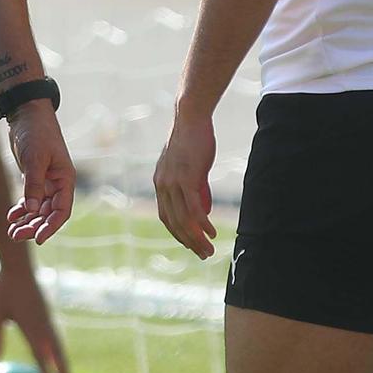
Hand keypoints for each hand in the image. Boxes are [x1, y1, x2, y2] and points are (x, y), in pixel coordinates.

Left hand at [0, 260, 70, 372]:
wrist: (19, 264)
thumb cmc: (4, 287)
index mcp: (32, 326)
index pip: (41, 357)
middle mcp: (44, 324)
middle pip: (57, 355)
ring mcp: (48, 318)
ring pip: (59, 346)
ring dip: (64, 363)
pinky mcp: (47, 313)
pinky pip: (55, 336)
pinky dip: (59, 350)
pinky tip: (57, 355)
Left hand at [5, 103, 75, 244]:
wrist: (27, 115)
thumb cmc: (36, 133)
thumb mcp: (35, 159)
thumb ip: (33, 185)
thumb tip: (33, 210)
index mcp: (65, 179)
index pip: (62, 210)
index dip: (52, 226)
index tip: (39, 239)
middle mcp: (57, 183)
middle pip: (49, 213)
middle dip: (35, 226)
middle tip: (17, 235)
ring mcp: (46, 181)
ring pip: (39, 209)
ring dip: (27, 221)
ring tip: (13, 231)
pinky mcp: (34, 178)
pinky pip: (31, 200)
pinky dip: (22, 209)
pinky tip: (12, 216)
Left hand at [153, 113, 216, 258]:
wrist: (190, 118)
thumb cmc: (193, 139)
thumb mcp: (189, 166)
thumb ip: (193, 186)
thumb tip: (202, 208)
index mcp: (160, 183)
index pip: (166, 216)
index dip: (178, 233)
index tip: (192, 244)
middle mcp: (163, 186)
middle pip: (174, 223)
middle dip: (189, 242)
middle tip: (204, 254)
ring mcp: (173, 183)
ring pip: (184, 220)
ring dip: (197, 238)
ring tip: (209, 250)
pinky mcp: (186, 179)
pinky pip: (194, 209)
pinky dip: (202, 224)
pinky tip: (212, 233)